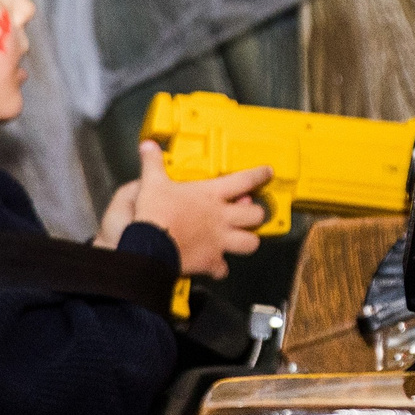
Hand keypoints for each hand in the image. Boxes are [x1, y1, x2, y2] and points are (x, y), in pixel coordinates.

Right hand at [94, 142, 271, 278]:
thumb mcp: (152, 182)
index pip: (243, 180)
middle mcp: (221, 218)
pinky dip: (219, 268)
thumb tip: (147, 146)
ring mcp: (219, 241)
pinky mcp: (211, 261)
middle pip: (256, 216)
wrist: (150, 245)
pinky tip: (215, 266)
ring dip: (247, 241)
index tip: (267, 172)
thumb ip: (153, 163)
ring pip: (250, 243)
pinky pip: (222, 269)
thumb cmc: (155, 213)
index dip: (258, 175)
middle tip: (252, 212)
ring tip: (243, 239)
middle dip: (257, 214)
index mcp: (210, 195)